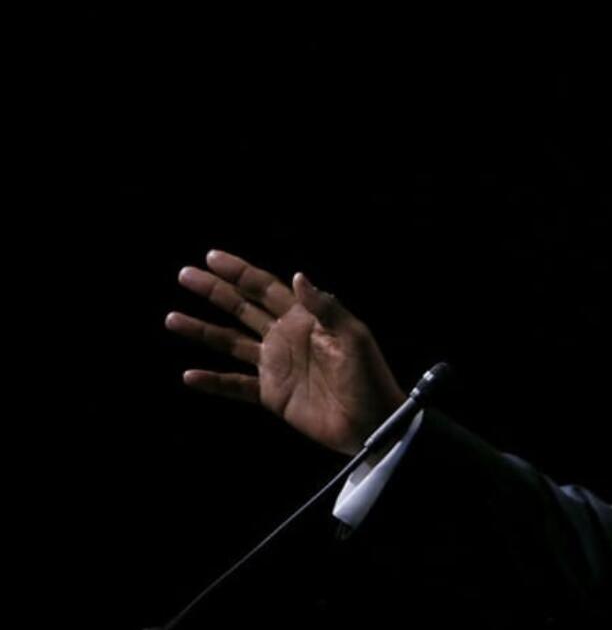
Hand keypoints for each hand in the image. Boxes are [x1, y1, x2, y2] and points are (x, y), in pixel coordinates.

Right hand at [166, 249, 406, 455]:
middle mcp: (285, 337)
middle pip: (242, 308)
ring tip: (171, 319)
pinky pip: (236, 386)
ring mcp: (277, 366)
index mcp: (305, 319)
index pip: (265, 288)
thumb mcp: (352, 337)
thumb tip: (297, 275)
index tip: (211, 257)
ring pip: (231, 343)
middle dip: (214, 292)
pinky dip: (213, 381)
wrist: (372, 422)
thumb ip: (324, 307)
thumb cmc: (368, 376)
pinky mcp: (273, 395)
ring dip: (203, 331)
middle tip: (184, 275)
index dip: (240, 272)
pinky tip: (189, 375)